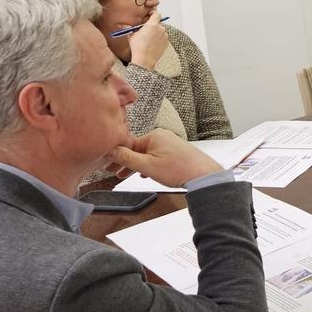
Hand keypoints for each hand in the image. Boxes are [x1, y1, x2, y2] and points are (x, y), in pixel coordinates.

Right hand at [105, 129, 221, 187]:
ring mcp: (171, 142)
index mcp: (154, 136)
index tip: (107, 165)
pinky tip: (146, 173)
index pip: (128, 144)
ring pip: (147, 153)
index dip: (116, 156)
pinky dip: (149, 164)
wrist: (204, 175)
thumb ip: (127, 158)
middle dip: (125, 162)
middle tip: (114, 172)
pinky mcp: (177, 150)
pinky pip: (158, 156)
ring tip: (126, 176)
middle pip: (137, 149)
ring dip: (137, 165)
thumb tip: (111, 150)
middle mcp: (163, 136)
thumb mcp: (147, 166)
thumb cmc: (179, 170)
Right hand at [127, 11, 168, 69]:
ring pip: (160, 31)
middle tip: (145, 30)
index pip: (156, 14)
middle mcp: (161, 29)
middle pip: (158, 23)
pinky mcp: (167, 43)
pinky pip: (162, 38)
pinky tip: (152, 44)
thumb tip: (127, 25)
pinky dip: (158, 39)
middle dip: (152, 25)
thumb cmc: (137, 47)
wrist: (144, 59)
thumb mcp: (131, 34)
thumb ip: (132, 27)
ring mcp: (165, 36)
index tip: (150, 14)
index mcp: (152, 24)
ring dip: (155, 32)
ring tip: (147, 39)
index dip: (153, 13)